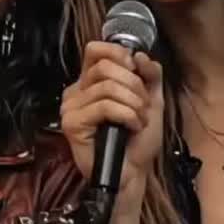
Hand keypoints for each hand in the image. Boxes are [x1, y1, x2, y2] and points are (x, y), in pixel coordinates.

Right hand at [61, 41, 163, 203]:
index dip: (118, 54)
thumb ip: (150, 75)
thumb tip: (140, 54)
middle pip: (104, 67)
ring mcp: (72, 107)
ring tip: (138, 120)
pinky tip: (131, 127)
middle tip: (142, 107)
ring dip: (133, 103)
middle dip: (133, 85)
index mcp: (91, 82)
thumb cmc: (138, 141)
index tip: (135, 70)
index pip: (95, 50)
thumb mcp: (152, 101)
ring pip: (106, 86)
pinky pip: (104, 106)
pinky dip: (126, 114)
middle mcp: (77, 91)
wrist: (133, 173)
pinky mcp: (72, 123)